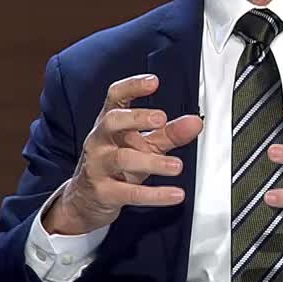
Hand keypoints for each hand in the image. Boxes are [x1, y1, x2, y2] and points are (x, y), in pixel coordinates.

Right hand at [43, 74, 202, 235]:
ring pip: (122, 158)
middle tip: (161, 118)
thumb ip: (170, 132)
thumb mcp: (144, 145)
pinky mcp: (104, 191)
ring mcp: (99, 165)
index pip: (116, 97)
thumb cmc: (117, 164)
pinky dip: (154, 194)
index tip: (153, 81)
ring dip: (152, 161)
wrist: (87, 199)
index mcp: (110, 123)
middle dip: (136, 117)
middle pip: (112, 121)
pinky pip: (129, 192)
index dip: (132, 87)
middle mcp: (100, 140)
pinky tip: (174, 194)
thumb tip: (195, 122)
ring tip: (177, 166)